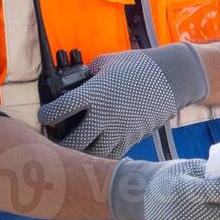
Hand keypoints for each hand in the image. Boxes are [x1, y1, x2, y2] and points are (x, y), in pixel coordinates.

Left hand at [37, 43, 209, 158]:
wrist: (173, 77)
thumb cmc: (137, 66)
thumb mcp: (105, 63)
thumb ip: (85, 78)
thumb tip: (71, 88)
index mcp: (94, 94)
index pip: (56, 112)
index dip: (46, 115)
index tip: (47, 115)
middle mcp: (104, 115)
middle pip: (70, 143)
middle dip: (57, 143)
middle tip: (55, 139)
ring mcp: (119, 130)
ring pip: (90, 155)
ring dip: (79, 153)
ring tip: (73, 147)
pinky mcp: (132, 138)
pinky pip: (110, 155)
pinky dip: (100, 155)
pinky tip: (95, 148)